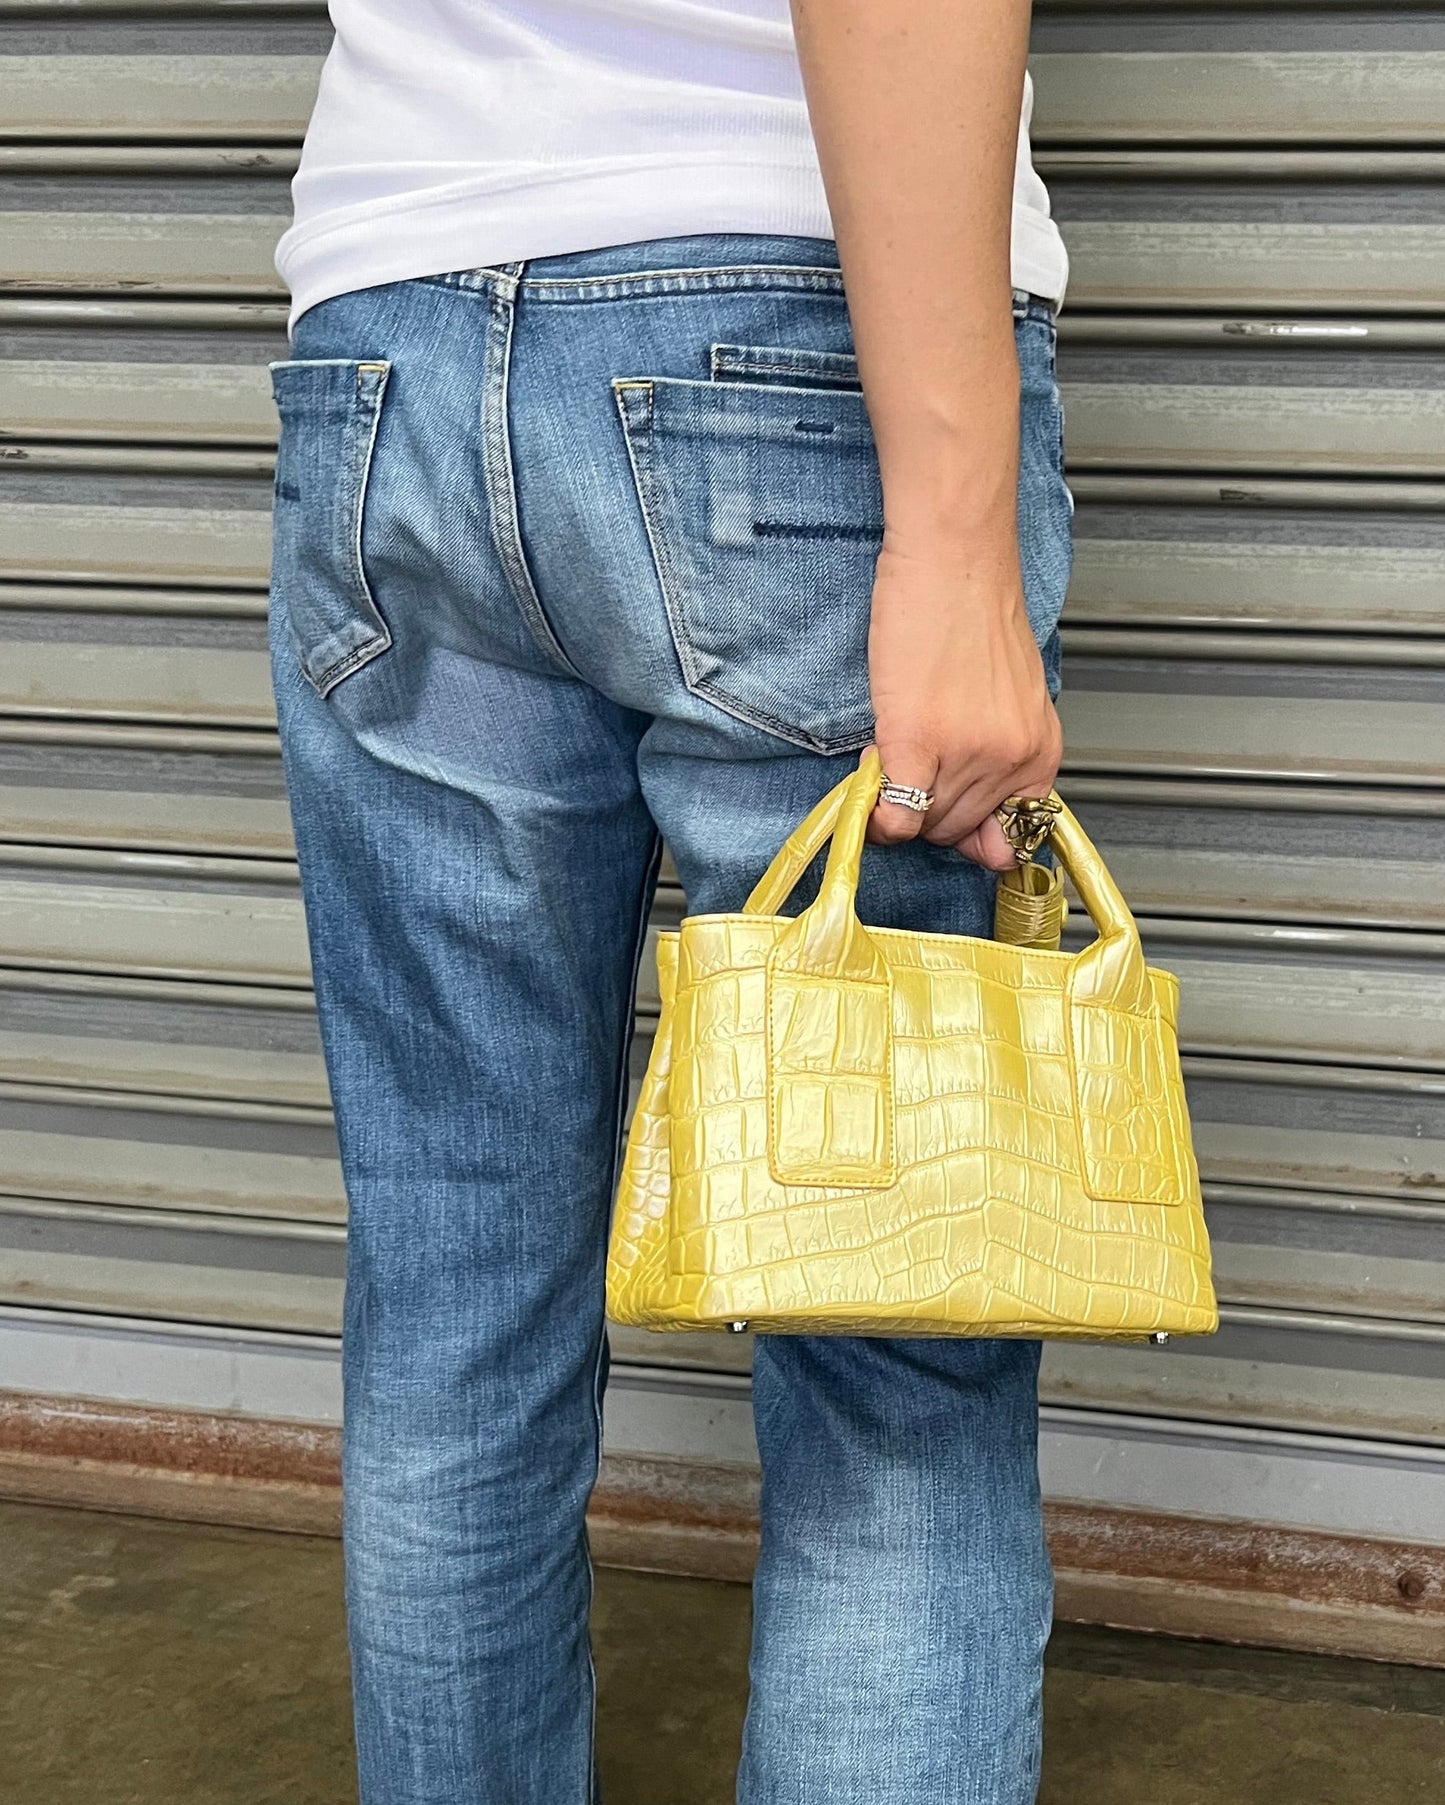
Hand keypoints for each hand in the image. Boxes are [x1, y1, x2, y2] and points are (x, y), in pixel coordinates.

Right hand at [865, 534, 1060, 869]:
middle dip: (929, 808)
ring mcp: (967, 754)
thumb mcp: (1010, 701)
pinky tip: (872, 784)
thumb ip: (1001, 764)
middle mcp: (1012, 759)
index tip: (947, 807)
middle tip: (913, 763)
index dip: (969, 828)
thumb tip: (980, 837)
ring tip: (896, 747)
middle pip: (958, 832)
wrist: (954, 558)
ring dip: (901, 798)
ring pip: (925, 824)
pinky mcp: (918, 739)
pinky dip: (877, 814)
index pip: (1006, 836)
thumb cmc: (975, 614)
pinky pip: (896, 813)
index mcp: (1039, 752)